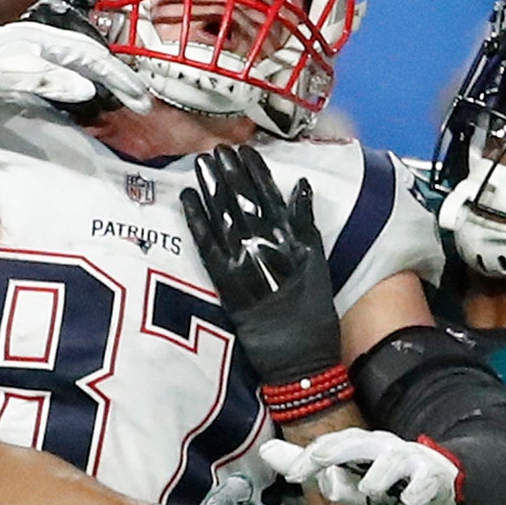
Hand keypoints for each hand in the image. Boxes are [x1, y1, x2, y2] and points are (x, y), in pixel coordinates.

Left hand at [0, 20, 149, 112]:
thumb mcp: (5, 74)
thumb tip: (89, 88)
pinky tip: (86, 99)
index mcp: (46, 41)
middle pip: (94, 59)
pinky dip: (82, 86)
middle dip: (120, 80)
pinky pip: (64, 74)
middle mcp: (45, 44)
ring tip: (123, 100)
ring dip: (104, 82)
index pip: (95, 59)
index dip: (120, 79)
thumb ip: (46, 79)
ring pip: (81, 65)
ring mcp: (36, 53)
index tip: (141, 100)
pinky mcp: (25, 66)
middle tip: (142, 102)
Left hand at [179, 144, 340, 387]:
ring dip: (209, 186)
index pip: (268, 194)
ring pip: (221, 214)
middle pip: (240, 200)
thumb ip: (307, 222)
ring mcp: (240, 260)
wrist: (298, 355)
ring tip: (200, 163)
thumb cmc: (313, 311)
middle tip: (216, 149)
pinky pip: (205, 243)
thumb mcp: (319, 261)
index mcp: (288, 237)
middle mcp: (263, 244)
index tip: (244, 150)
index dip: (255, 171)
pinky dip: (195, 219)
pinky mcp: (222, 280)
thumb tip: (301, 184)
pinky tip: (186, 198)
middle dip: (228, 172)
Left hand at [262, 428, 462, 504]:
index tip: (293, 474)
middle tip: (321, 467)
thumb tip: (265, 451)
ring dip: (380, 474)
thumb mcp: (343, 473)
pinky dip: (418, 492)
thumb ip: (307, 464)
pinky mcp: (431, 476)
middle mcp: (380, 446)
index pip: (330, 444)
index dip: (311, 457)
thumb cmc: (381, 478)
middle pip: (359, 444)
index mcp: (357, 444)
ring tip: (369, 488)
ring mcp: (407, 459)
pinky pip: (425, 482)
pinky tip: (410, 503)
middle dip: (339, 452)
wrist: (433, 483)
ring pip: (392, 460)